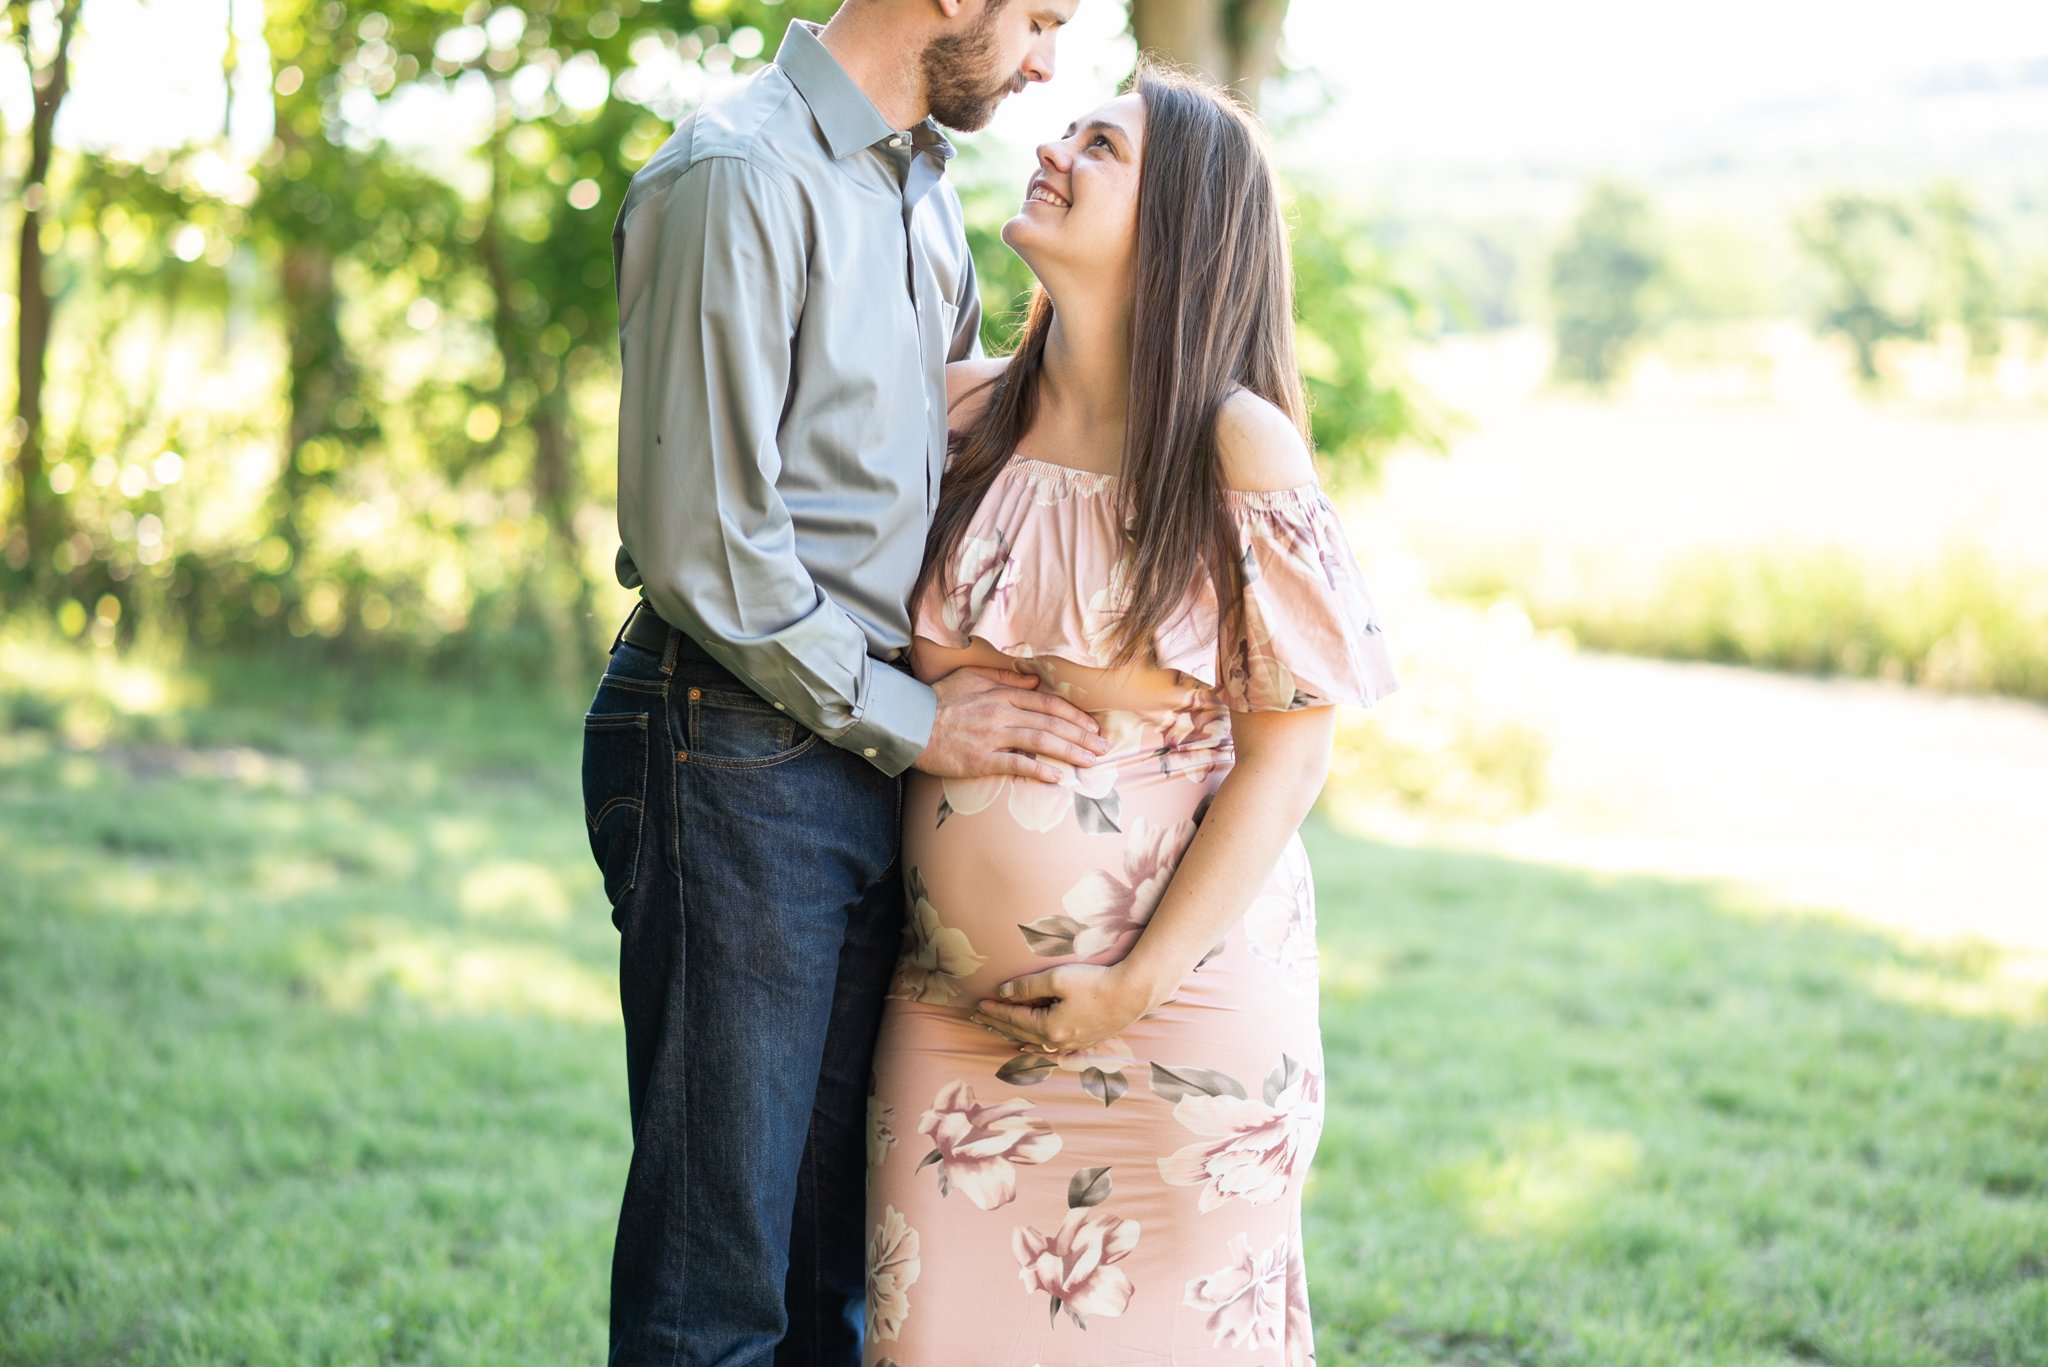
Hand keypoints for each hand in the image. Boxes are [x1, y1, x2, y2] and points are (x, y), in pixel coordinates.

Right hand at [912, 666, 1107, 783]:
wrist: (910, 722)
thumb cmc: (940, 700)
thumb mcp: (973, 678)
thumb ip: (1005, 679)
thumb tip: (1034, 682)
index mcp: (1003, 694)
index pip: (1049, 703)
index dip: (1075, 715)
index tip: (1093, 726)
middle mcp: (1003, 713)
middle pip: (1052, 723)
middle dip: (1082, 736)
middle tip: (1104, 747)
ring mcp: (993, 737)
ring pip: (1041, 742)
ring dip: (1070, 752)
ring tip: (1091, 761)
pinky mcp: (982, 760)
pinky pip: (1017, 765)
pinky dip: (1039, 770)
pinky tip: (1058, 777)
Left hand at [969, 963, 1160, 1056]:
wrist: (1133, 993)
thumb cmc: (1096, 983)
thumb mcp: (1057, 979)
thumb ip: (1027, 987)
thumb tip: (1003, 993)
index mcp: (1049, 1028)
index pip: (1014, 1018)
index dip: (994, 1010)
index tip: (978, 1004)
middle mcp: (1058, 1042)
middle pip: (1019, 1032)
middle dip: (996, 1023)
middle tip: (976, 1018)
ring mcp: (1071, 1044)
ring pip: (1032, 1041)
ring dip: (1011, 1033)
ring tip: (993, 1029)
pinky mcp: (1082, 1041)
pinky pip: (1048, 1047)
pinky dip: (1032, 1045)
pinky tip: (1026, 1046)